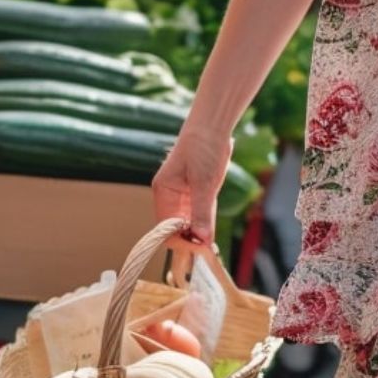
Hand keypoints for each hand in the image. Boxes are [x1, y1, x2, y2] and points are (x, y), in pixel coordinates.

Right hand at [151, 124, 232, 244]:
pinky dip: (205, 224)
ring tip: (210, 248)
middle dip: (190, 240)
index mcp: (164, 192)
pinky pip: (200, 214)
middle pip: (176, 228)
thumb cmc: (203, 148)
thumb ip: (202, 211)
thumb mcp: (204, 182)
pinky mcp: (197, 192)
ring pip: (189, 223)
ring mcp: (183, 195)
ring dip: (199, 234)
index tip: (198, 250)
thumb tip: (202, 239)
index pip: (165, 228)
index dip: (180, 241)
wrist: (213, 126)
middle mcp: (170, 196)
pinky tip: (211, 234)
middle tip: (208, 251)